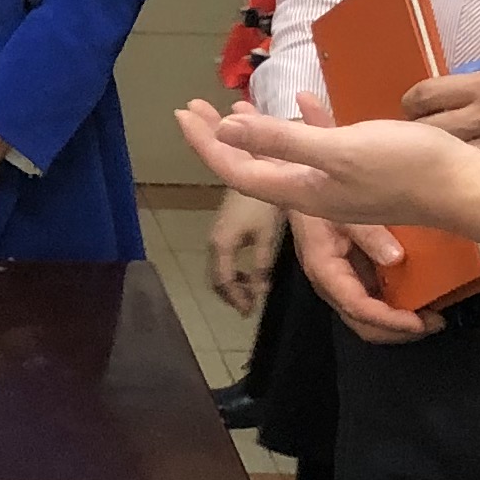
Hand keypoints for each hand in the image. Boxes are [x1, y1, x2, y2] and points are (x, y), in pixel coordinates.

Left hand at [176, 93, 479, 342]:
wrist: (464, 187)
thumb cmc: (404, 168)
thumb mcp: (337, 150)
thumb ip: (282, 141)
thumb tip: (226, 131)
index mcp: (301, 190)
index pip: (237, 168)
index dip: (207, 143)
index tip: (183, 113)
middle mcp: (314, 191)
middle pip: (253, 163)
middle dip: (222, 137)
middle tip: (194, 107)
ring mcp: (338, 182)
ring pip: (285, 154)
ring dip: (259, 130)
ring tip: (236, 105)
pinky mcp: (364, 168)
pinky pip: (322, 144)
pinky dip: (306, 123)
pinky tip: (308, 99)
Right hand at [206, 185, 279, 315]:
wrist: (253, 168)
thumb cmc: (262, 202)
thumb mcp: (266, 235)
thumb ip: (261, 265)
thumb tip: (260, 290)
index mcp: (222, 245)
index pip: (222, 282)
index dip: (236, 299)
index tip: (250, 311)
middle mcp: (214, 242)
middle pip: (215, 278)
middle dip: (231, 295)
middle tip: (249, 306)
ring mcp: (216, 233)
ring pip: (217, 268)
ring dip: (231, 283)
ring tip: (251, 291)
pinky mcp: (223, 227)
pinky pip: (222, 258)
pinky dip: (232, 270)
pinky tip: (249, 270)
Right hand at [292, 209, 445, 343]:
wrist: (300, 188)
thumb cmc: (319, 196)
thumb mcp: (344, 210)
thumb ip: (368, 233)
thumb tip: (396, 258)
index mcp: (325, 271)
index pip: (357, 307)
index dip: (389, 320)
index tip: (419, 322)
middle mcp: (332, 286)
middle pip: (363, 325)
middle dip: (399, 331)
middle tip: (434, 322)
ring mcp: (342, 285)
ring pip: (368, 320)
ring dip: (399, 324)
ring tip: (431, 316)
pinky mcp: (351, 279)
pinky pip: (373, 304)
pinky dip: (396, 309)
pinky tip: (418, 300)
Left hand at [400, 53, 479, 169]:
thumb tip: (455, 97)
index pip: (424, 96)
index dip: (412, 103)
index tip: (416, 109)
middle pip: (427, 132)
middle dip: (418, 134)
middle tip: (423, 137)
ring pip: (451, 163)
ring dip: (442, 161)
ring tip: (445, 161)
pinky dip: (475, 181)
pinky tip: (476, 180)